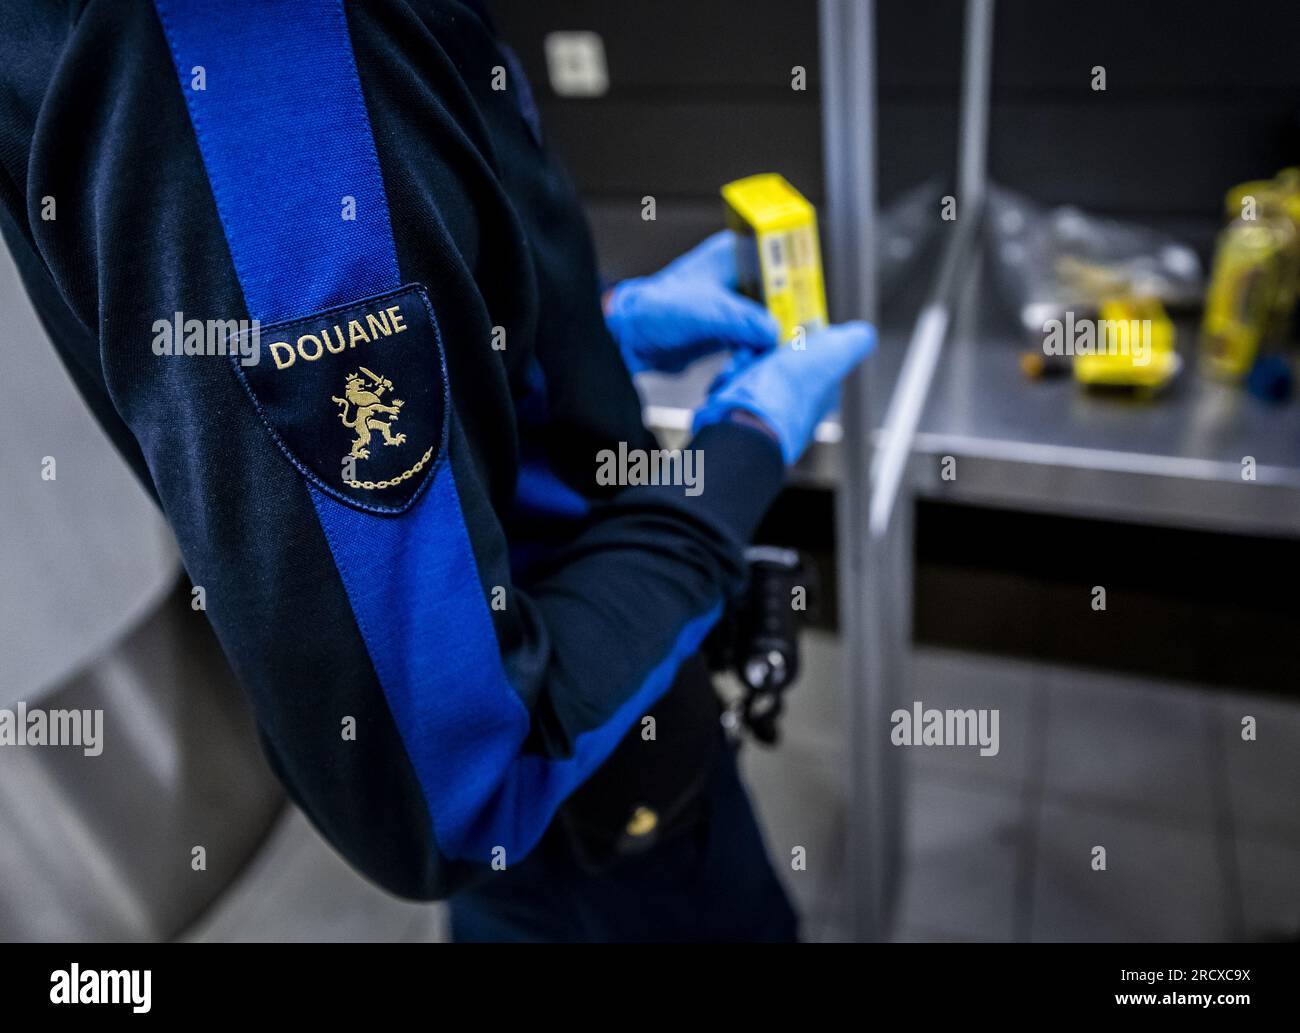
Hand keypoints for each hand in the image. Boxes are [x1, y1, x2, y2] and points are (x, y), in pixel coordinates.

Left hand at [604, 230, 779, 373]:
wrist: (631, 337)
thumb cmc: (659, 310)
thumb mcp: (709, 312)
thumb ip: (746, 321)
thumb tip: (775, 334)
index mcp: (734, 254)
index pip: (779, 261)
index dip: (795, 283)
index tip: (804, 307)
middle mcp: (737, 276)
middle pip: (778, 295)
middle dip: (781, 320)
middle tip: (784, 340)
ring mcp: (732, 303)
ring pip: (767, 320)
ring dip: (764, 341)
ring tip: (755, 355)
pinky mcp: (727, 328)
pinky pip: (753, 339)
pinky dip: (752, 352)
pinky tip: (745, 363)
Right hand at [693, 321, 876, 463]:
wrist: (749, 422)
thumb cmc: (790, 390)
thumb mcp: (834, 353)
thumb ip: (853, 342)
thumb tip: (863, 334)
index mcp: (822, 393)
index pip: (814, 358)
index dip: (799, 342)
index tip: (787, 333)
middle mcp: (796, 407)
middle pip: (777, 364)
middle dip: (763, 352)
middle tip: (759, 350)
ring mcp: (766, 414)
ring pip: (750, 374)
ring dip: (742, 364)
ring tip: (741, 365)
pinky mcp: (739, 418)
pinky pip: (730, 390)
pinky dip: (727, 382)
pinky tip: (729, 382)